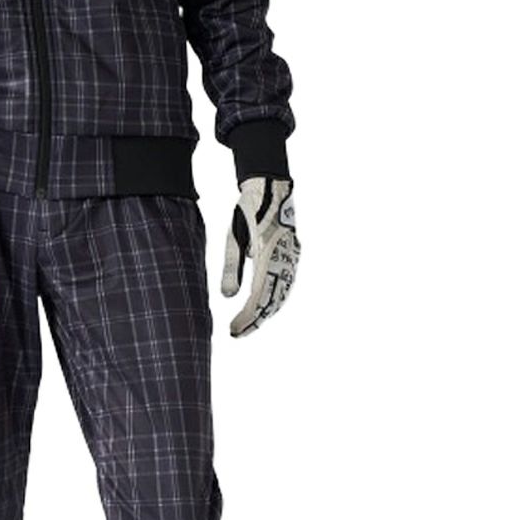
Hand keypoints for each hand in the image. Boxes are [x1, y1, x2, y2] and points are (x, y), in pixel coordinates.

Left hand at [221, 176, 299, 336]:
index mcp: (268, 255)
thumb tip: (226, 297)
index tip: (233, 331)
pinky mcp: (293, 254)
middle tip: (236, 333)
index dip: (247, 318)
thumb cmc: (249, 210)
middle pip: (273, 301)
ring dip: (266, 312)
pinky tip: (263, 306)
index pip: (259, 297)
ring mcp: (292, 257)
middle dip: (255, 320)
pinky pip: (286, 283)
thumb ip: (231, 267)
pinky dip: (274, 298)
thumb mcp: (234, 237)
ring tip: (247, 324)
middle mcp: (285, 259)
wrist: (271, 187)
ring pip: (282, 294)